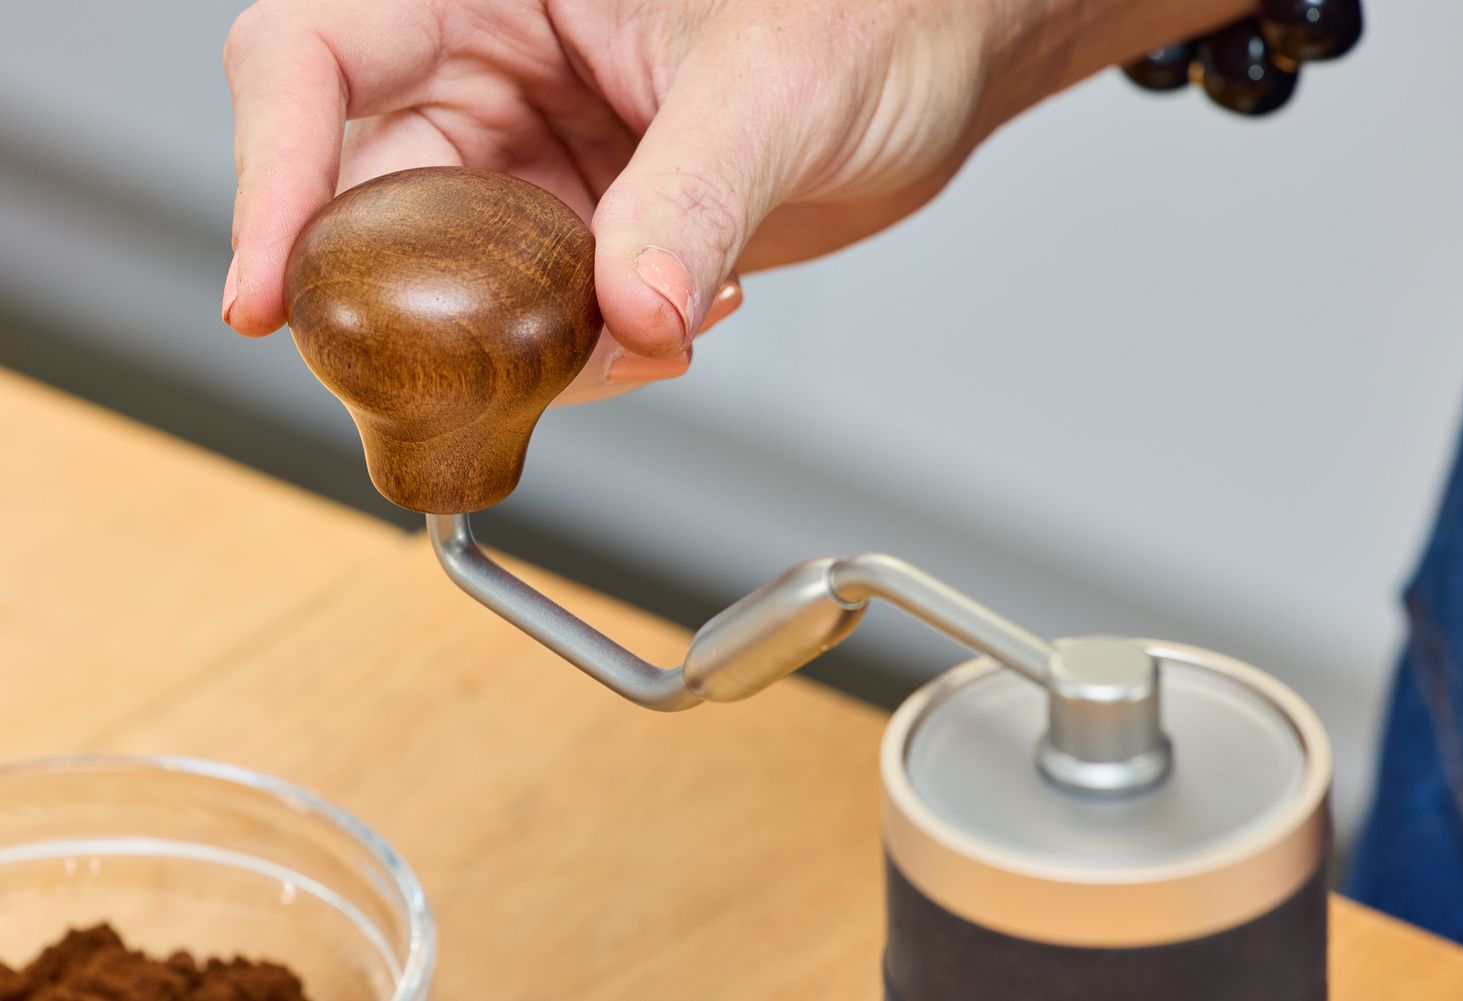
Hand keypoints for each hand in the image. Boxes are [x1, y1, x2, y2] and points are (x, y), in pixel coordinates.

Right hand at [222, 0, 1249, 402]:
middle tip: (482, 372)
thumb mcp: (773, 84)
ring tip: (653, 326)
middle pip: (366, 199)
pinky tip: (679, 318)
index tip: (266, 298)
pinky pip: (534, 316)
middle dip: (417, 301)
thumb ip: (689, 197)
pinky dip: (588, 352)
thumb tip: (628, 309)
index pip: (315, 62)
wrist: (942, 57)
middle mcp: (492, 68)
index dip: (271, 177)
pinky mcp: (583, 227)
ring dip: (523, 344)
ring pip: (450, 280)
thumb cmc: (874, 5)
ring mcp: (534, 156)